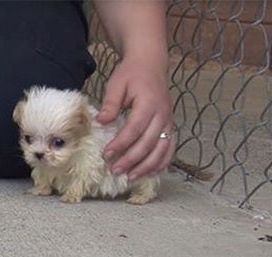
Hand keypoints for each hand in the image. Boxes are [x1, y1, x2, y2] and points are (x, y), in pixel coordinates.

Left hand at [96, 56, 174, 180]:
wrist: (150, 64)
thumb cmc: (131, 74)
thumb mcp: (116, 84)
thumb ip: (110, 103)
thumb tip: (101, 121)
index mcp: (148, 103)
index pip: (134, 129)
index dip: (121, 144)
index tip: (106, 155)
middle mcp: (162, 115)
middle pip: (148, 143)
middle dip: (131, 160)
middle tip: (115, 170)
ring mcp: (169, 122)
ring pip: (162, 149)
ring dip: (147, 166)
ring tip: (131, 177)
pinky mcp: (170, 126)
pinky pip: (170, 148)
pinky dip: (162, 163)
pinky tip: (151, 173)